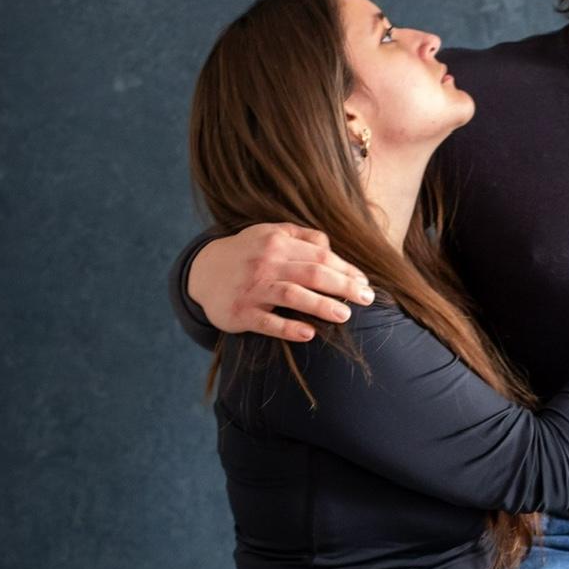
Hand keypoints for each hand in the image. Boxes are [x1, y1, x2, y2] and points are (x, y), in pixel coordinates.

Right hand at [188, 223, 374, 340]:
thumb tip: (331, 246)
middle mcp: (265, 264)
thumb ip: (302, 236)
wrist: (202, 272)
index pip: (320, 256)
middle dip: (343, 285)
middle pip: (312, 273)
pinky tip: (308, 334)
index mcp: (277, 243)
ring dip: (321, 305)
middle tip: (366, 298)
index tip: (364, 282)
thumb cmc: (248, 252)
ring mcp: (252, 289)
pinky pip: (267, 322)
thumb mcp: (270, 234)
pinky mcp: (240, 313)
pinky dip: (288, 328)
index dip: (345, 269)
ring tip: (345, 315)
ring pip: (292, 295)